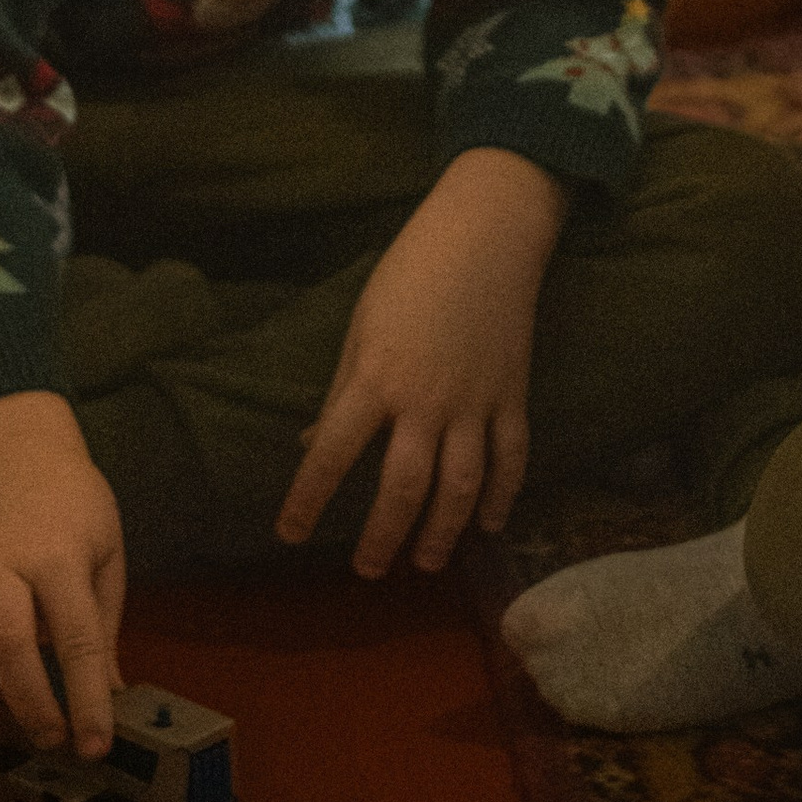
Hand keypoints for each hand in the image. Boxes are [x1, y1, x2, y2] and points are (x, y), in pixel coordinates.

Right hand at [0, 390, 124, 755]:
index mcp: (59, 556)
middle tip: (47, 739)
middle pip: (4, 638)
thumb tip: (110, 696)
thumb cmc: (74, 509)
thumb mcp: (106, 556)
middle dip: (26, 700)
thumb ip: (103, 627)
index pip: (77, 636)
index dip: (86, 698)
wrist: (19, 455)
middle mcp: (2, 562)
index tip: (95, 746)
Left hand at [275, 148, 569, 578]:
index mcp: (375, 378)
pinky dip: (502, 496)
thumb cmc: (411, 271)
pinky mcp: (512, 394)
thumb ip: (342, 390)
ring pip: (461, 485)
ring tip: (427, 562)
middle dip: (384, 535)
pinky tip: (488, 524)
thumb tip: (312, 442)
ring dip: (443, 532)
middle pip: (403, 487)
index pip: (332, 454)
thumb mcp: (361, 325)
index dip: (307, 499)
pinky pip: (511, 458)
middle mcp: (425, 401)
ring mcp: (475, 402)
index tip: (289, 534)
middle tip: (369, 570)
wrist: (488, 232)